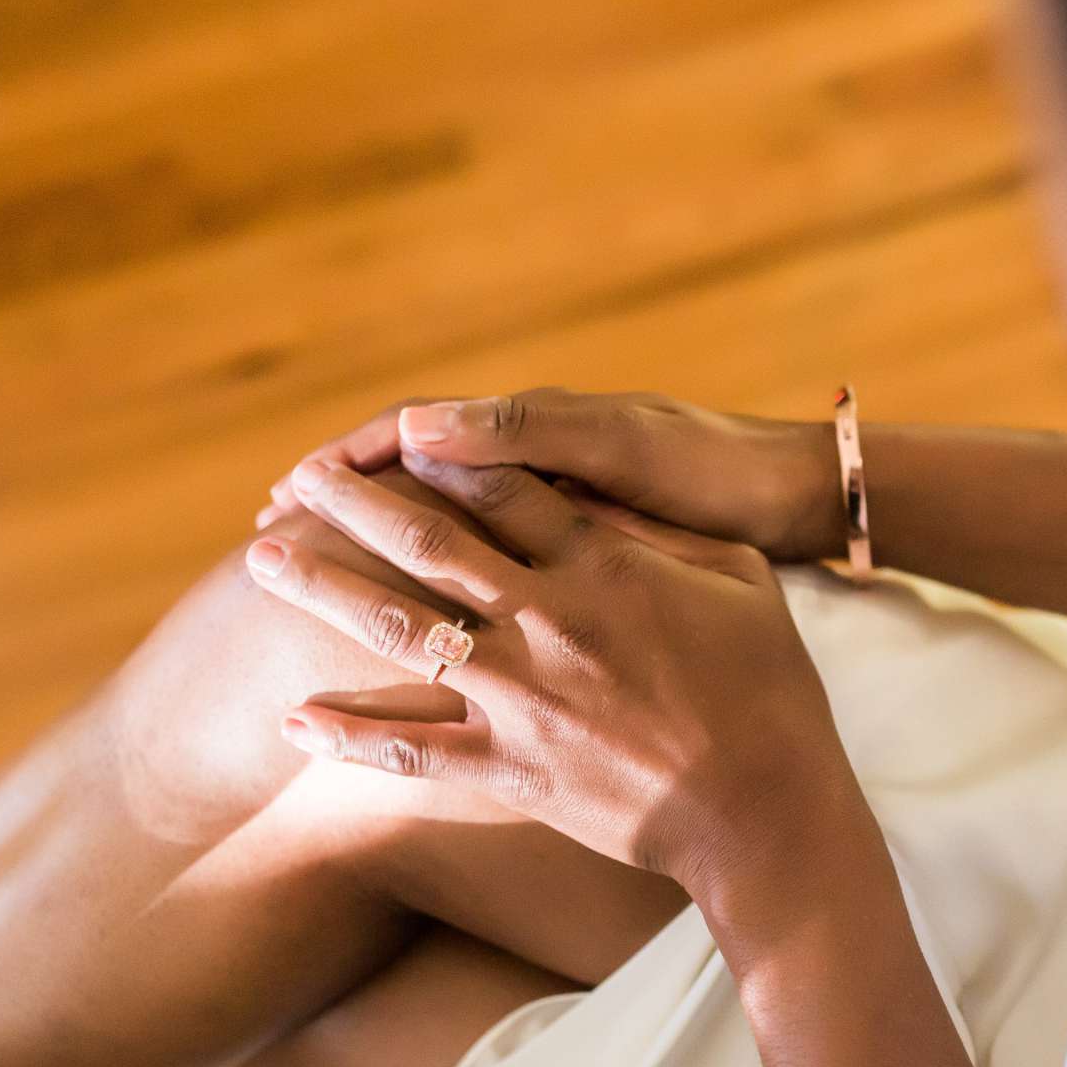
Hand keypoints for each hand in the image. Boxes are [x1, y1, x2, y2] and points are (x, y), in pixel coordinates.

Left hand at [244, 453, 877, 958]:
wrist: (765, 811)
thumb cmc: (770, 692)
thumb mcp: (740, 583)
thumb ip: (664, 535)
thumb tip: (603, 494)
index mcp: (605, 568)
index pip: (504, 491)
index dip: (443, 455)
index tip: (393, 434)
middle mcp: (549, 621)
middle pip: (429, 543)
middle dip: (355, 505)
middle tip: (297, 479)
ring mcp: (522, 697)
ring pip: (399, 630)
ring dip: (324, 589)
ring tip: (264, 559)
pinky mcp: (512, 768)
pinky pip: (411, 750)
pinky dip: (347, 735)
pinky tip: (292, 717)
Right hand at [259, 389, 842, 560]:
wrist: (789, 499)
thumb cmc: (712, 467)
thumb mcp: (625, 444)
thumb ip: (529, 432)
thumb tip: (419, 426)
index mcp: (538, 436)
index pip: (418, 435)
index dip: (352, 461)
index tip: (293, 489)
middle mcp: (542, 476)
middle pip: (420, 490)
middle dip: (352, 509)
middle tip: (276, 539)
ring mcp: (563, 520)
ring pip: (452, 537)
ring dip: (390, 557)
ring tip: (324, 587)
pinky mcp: (590, 559)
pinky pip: (501, 569)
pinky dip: (455, 597)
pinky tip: (416, 640)